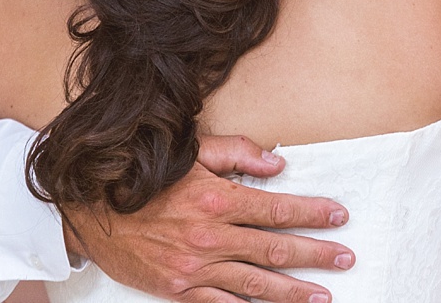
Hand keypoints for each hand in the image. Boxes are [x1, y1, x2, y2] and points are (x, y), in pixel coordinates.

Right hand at [62, 139, 352, 302]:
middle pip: (274, 250)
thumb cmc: (149, 176)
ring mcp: (194, 270)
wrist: (93, 212)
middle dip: (315, 255)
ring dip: (291, 293)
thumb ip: (241, 153)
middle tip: (347, 258)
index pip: (278, 209)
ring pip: (253, 284)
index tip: (340, 216)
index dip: (313, 213)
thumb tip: (280, 163)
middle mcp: (210, 239)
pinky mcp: (177, 290)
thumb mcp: (196, 152)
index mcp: (219, 201)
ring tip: (322, 297)